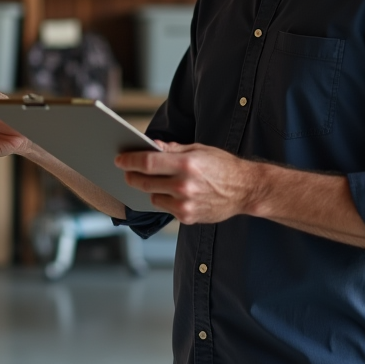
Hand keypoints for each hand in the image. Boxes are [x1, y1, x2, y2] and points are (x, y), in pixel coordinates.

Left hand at [115, 142, 260, 223]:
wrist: (246, 189)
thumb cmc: (223, 166)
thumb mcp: (199, 149)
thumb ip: (173, 149)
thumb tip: (151, 146)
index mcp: (186, 164)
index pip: (147, 162)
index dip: (129, 160)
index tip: (119, 159)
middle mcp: (184, 185)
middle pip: (144, 182)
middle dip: (132, 176)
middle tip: (127, 171)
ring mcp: (185, 204)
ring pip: (152, 197)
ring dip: (151, 189)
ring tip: (156, 181)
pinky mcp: (188, 217)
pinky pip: (166, 208)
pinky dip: (165, 200)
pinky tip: (172, 193)